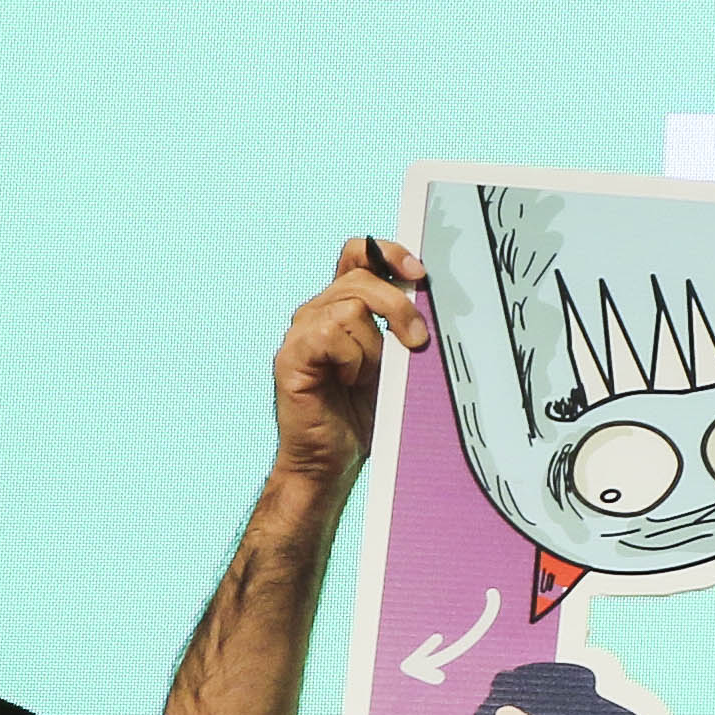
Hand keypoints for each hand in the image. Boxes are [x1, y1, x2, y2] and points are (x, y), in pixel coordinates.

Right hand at [273, 237, 430, 496]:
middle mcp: (315, 313)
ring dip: (371, 347)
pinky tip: (346, 382)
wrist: (332, 462)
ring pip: (349, 308)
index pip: (357, 254)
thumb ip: (398, 325)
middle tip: (415, 342)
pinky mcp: (290, 357)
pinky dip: (351, 359)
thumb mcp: (392, 361)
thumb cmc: (362, 415)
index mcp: (339, 307)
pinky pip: (330, 334)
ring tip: (364, 378)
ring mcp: (299, 334)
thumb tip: (424, 295)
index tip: (417, 272)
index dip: (386, 252)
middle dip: (397, 308)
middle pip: (360, 280)